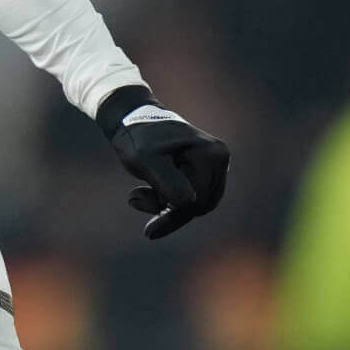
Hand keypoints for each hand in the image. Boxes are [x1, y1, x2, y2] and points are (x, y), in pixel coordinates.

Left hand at [96, 86, 229, 238]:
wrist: (130, 118)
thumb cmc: (136, 137)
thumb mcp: (144, 160)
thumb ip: (166, 181)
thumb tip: (188, 204)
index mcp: (210, 155)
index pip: (197, 201)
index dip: (173, 218)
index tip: (148, 231)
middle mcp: (219, 158)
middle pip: (201, 204)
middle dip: (170, 210)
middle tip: (137, 200)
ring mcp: (215, 163)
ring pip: (197, 202)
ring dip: (167, 205)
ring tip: (140, 193)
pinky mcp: (205, 168)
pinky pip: (193, 195)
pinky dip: (169, 199)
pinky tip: (146, 191)